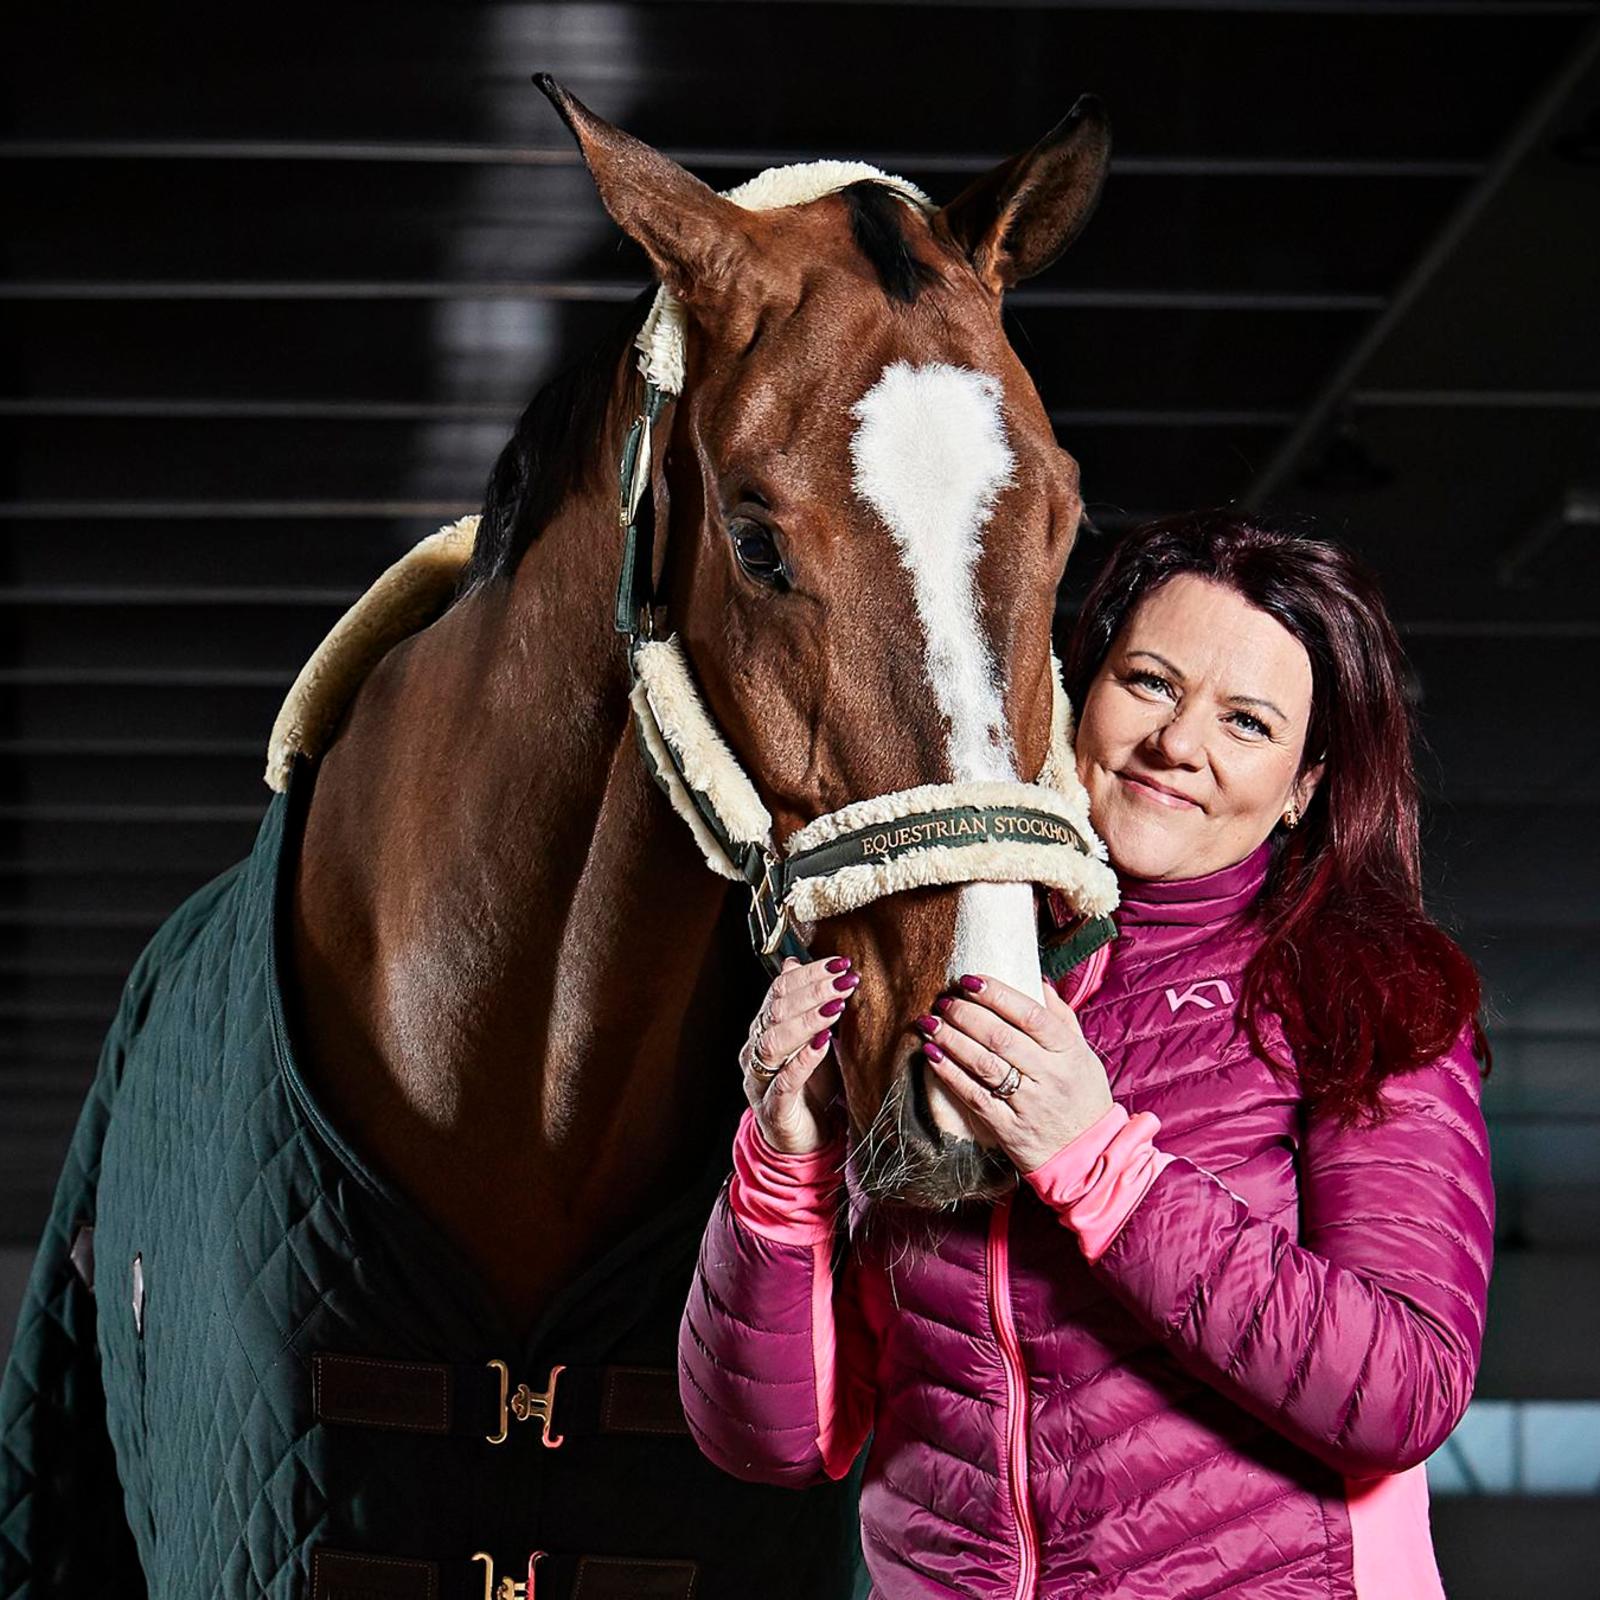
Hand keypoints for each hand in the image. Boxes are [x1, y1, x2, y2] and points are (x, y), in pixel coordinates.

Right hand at [740, 954, 858, 1154]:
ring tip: (835, 1006)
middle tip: (843, 979)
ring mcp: (761, 1079)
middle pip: (776, 1011)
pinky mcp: (774, 1108)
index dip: (808, 974)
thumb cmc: (807, 1088)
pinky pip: (785, 1081)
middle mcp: (756, 1051)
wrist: (802, 1140)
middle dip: (812, 991)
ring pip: (775, 1042)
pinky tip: (823, 1043)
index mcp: (763, 1030)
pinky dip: (803, 1059)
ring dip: (807, 1020)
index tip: (839, 963)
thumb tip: (791, 963)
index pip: (778, 991)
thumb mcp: (808, 1040)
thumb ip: (800, 1005)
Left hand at [916, 974, 1113, 1172]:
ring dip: (952, 1040)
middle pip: (1001, 1037)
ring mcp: (1028, 1104)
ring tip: (931, 1023)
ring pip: (983, 1064)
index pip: (1031, 1015)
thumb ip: (1061, 1018)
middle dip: (966, 1014)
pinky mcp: (1008, 1128)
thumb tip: (1038, 982)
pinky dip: (950, 1074)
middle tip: (944, 1001)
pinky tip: (932, 1055)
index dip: (997, 994)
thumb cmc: (1083, 1098)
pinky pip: (974, 1096)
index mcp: (1069, 1052)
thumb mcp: (1083, 1056)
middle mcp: (1050, 1076)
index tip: (971, 980)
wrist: (1088, 1156)